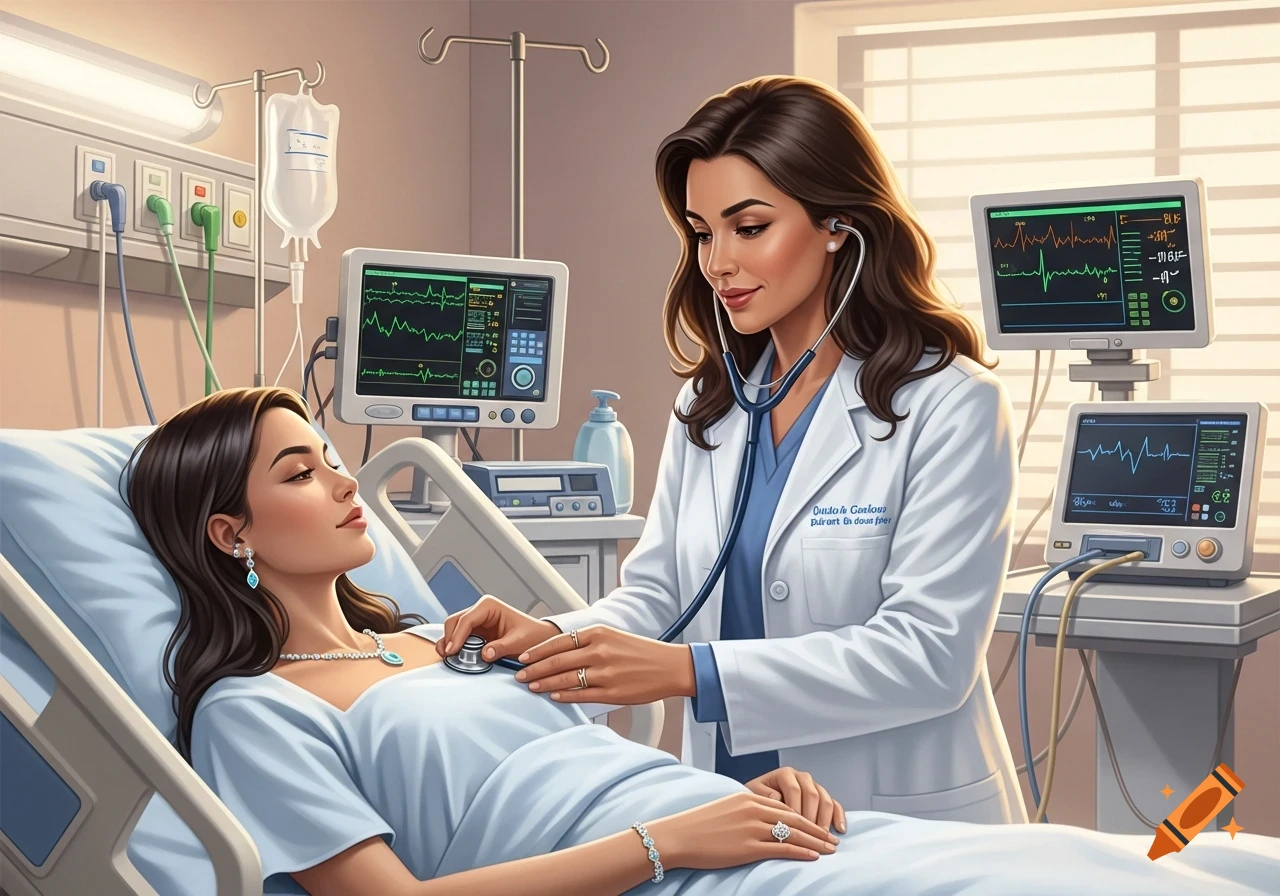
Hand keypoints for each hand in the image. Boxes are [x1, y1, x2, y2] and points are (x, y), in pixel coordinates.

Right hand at [436, 595, 560, 662]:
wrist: (539, 638)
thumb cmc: (532, 635)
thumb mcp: (519, 641)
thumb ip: (501, 647)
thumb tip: (484, 654)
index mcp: (489, 605)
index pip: (467, 619)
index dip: (457, 635)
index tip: (452, 650)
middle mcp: (480, 610)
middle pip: (455, 621)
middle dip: (449, 637)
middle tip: (448, 655)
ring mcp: (476, 620)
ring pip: (454, 628)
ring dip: (448, 641)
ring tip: (447, 656)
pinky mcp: (476, 632)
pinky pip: (459, 637)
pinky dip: (454, 645)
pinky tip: (452, 655)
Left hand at [514, 625, 694, 704]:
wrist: (670, 666)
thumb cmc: (641, 652)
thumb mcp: (614, 637)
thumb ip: (588, 642)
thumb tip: (560, 651)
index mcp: (599, 633)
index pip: (559, 641)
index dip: (538, 651)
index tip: (523, 657)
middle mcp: (600, 651)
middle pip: (557, 660)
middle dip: (534, 669)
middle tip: (519, 675)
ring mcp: (606, 673)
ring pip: (566, 678)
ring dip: (544, 683)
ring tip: (531, 687)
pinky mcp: (613, 692)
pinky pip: (582, 695)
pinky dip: (565, 695)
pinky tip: (554, 696)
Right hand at [645, 792, 839, 871]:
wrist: (679, 835)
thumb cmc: (698, 825)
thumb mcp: (725, 808)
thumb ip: (746, 809)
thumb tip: (763, 816)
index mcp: (748, 798)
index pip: (785, 807)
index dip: (804, 817)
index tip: (818, 825)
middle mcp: (753, 810)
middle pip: (794, 819)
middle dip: (816, 829)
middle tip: (832, 838)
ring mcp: (752, 829)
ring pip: (792, 834)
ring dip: (814, 842)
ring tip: (830, 849)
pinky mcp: (748, 847)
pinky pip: (781, 849)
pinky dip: (800, 852)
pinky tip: (812, 857)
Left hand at [746, 768, 846, 833]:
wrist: (759, 801)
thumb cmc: (756, 798)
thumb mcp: (754, 793)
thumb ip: (763, 794)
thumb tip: (777, 798)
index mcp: (785, 774)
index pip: (794, 789)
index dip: (795, 808)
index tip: (794, 826)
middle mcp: (802, 777)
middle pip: (812, 794)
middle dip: (811, 816)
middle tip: (810, 835)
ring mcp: (814, 786)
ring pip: (825, 799)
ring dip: (825, 819)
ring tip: (823, 836)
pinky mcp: (823, 797)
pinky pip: (835, 804)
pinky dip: (839, 816)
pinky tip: (840, 829)